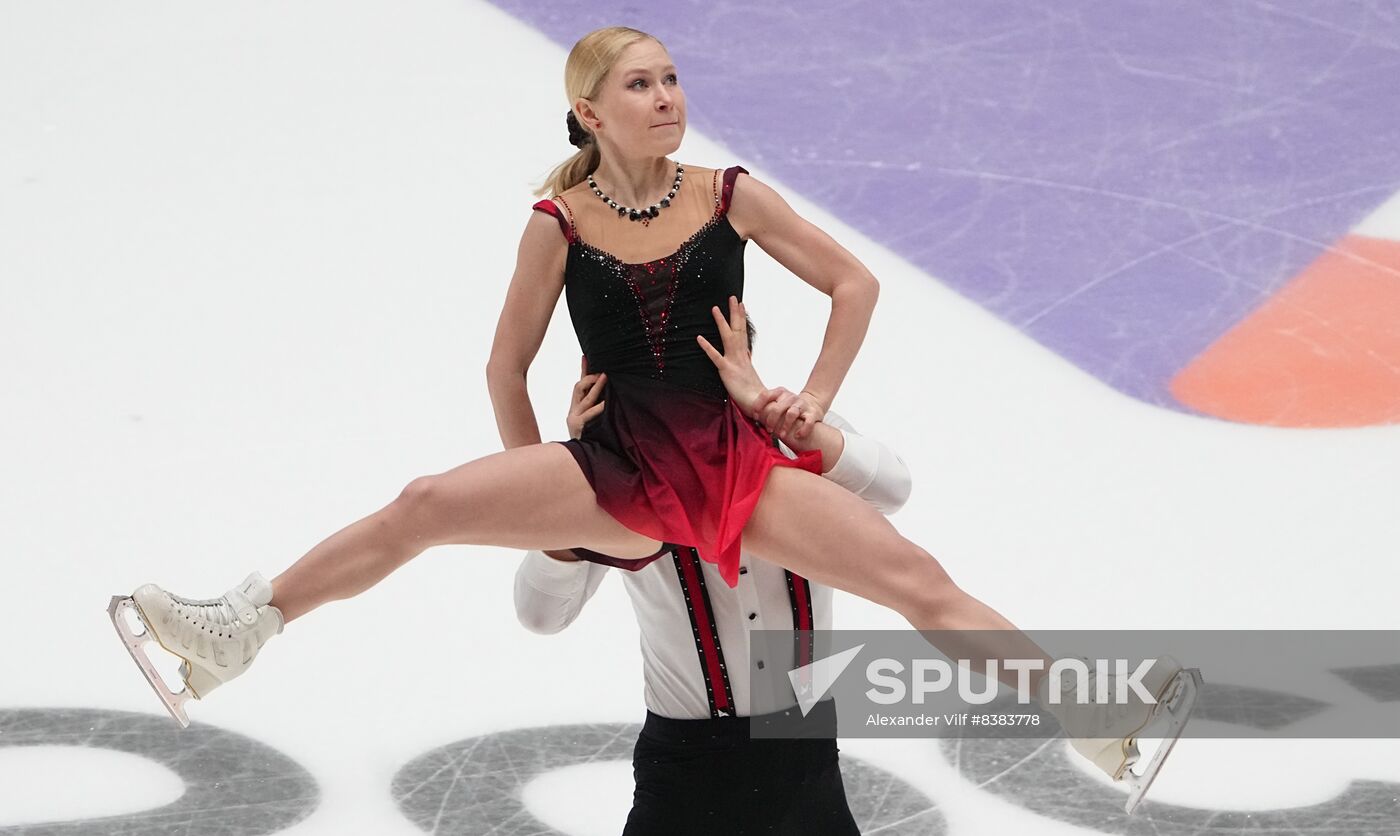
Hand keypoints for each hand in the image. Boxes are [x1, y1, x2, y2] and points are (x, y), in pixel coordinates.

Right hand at [567, 355, 605, 438]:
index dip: (583, 370)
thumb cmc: (593, 441)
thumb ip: (599, 408)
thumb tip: (611, 395)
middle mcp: (574, 412)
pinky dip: (599, 407)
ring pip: (586, 398)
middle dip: (589, 378)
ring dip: (596, 386)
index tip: (585, 356)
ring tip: (605, 377)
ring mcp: (575, 418)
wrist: (583, 459)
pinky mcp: (578, 426)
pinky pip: (590, 413)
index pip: (579, 385)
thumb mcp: (594, 422)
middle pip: (578, 388)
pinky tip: (606, 402)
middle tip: (602, 373)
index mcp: (576, 409)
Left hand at [696, 295, 766, 414]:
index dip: (741, 319)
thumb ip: (747, 364)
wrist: (760, 405)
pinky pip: (715, 356)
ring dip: (721, 322)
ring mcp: (734, 361)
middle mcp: (741, 355)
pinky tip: (698, 337)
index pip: (743, 333)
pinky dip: (707, 346)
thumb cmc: (755, 393)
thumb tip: (747, 356)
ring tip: (715, 308)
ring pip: (728, 337)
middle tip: (733, 297)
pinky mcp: (726, 370)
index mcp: (745, 357)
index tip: (741, 305)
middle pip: (738, 329)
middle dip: (735, 313)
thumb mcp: (750, 375)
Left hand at [753, 386, 825, 440]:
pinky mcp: (813, 413)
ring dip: (785, 426)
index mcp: (780, 392)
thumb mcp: (778, 401)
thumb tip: (748, 414)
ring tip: (781, 435)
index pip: (766, 395)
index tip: (756, 417)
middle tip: (769, 430)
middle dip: (771, 421)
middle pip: (777, 408)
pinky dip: (803, 429)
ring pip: (792, 414)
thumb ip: (767, 406)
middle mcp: (791, 397)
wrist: (813, 403)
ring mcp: (802, 404)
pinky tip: (798, 435)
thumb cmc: (789, 406)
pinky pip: (808, 421)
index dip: (758, 406)